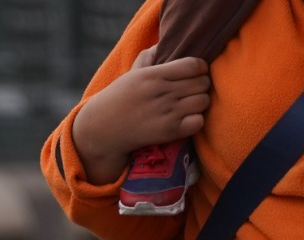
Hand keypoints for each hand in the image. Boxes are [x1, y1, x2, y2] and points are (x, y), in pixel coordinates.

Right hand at [72, 48, 209, 184]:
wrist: (101, 130)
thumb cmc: (118, 99)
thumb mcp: (131, 74)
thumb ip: (148, 57)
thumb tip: (162, 43)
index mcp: (153, 75)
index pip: (194, 65)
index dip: (199, 68)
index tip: (193, 74)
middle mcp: (160, 93)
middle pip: (202, 83)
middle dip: (199, 86)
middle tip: (189, 91)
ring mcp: (165, 113)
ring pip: (202, 101)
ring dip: (198, 103)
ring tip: (187, 105)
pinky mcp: (168, 132)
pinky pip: (198, 122)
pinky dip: (195, 121)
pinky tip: (184, 120)